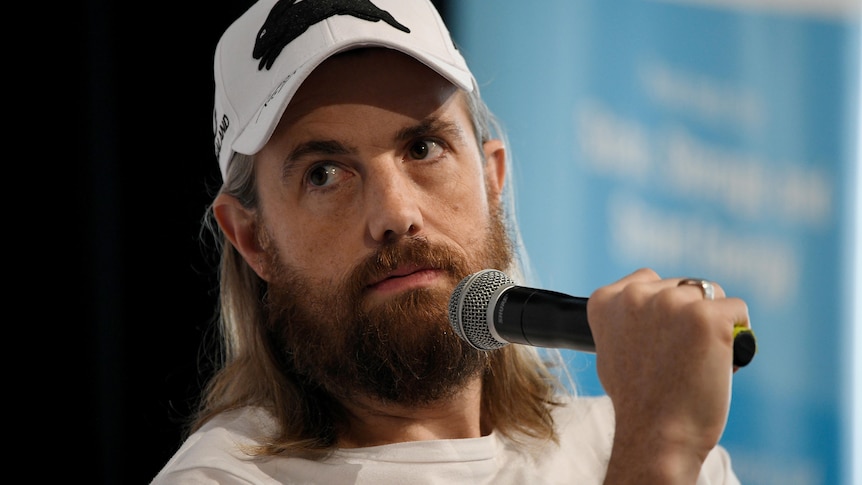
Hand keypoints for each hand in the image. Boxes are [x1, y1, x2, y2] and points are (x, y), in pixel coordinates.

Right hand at [587, 268, 750, 482]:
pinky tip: (721, 358)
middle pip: (682, 286)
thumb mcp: (612, 348)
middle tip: (681, 357)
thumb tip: (652, 305)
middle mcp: (635, 295)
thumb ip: (626, 319)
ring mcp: (671, 302)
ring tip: (698, 361)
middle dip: (688, 316)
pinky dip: (737, 334)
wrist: (656, 432)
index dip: (662, 310)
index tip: (660, 340)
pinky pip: (737, 310)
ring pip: (711, 295)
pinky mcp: (707, 316)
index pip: (648, 280)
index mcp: (606, 300)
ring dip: (712, 323)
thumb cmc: (637, 399)